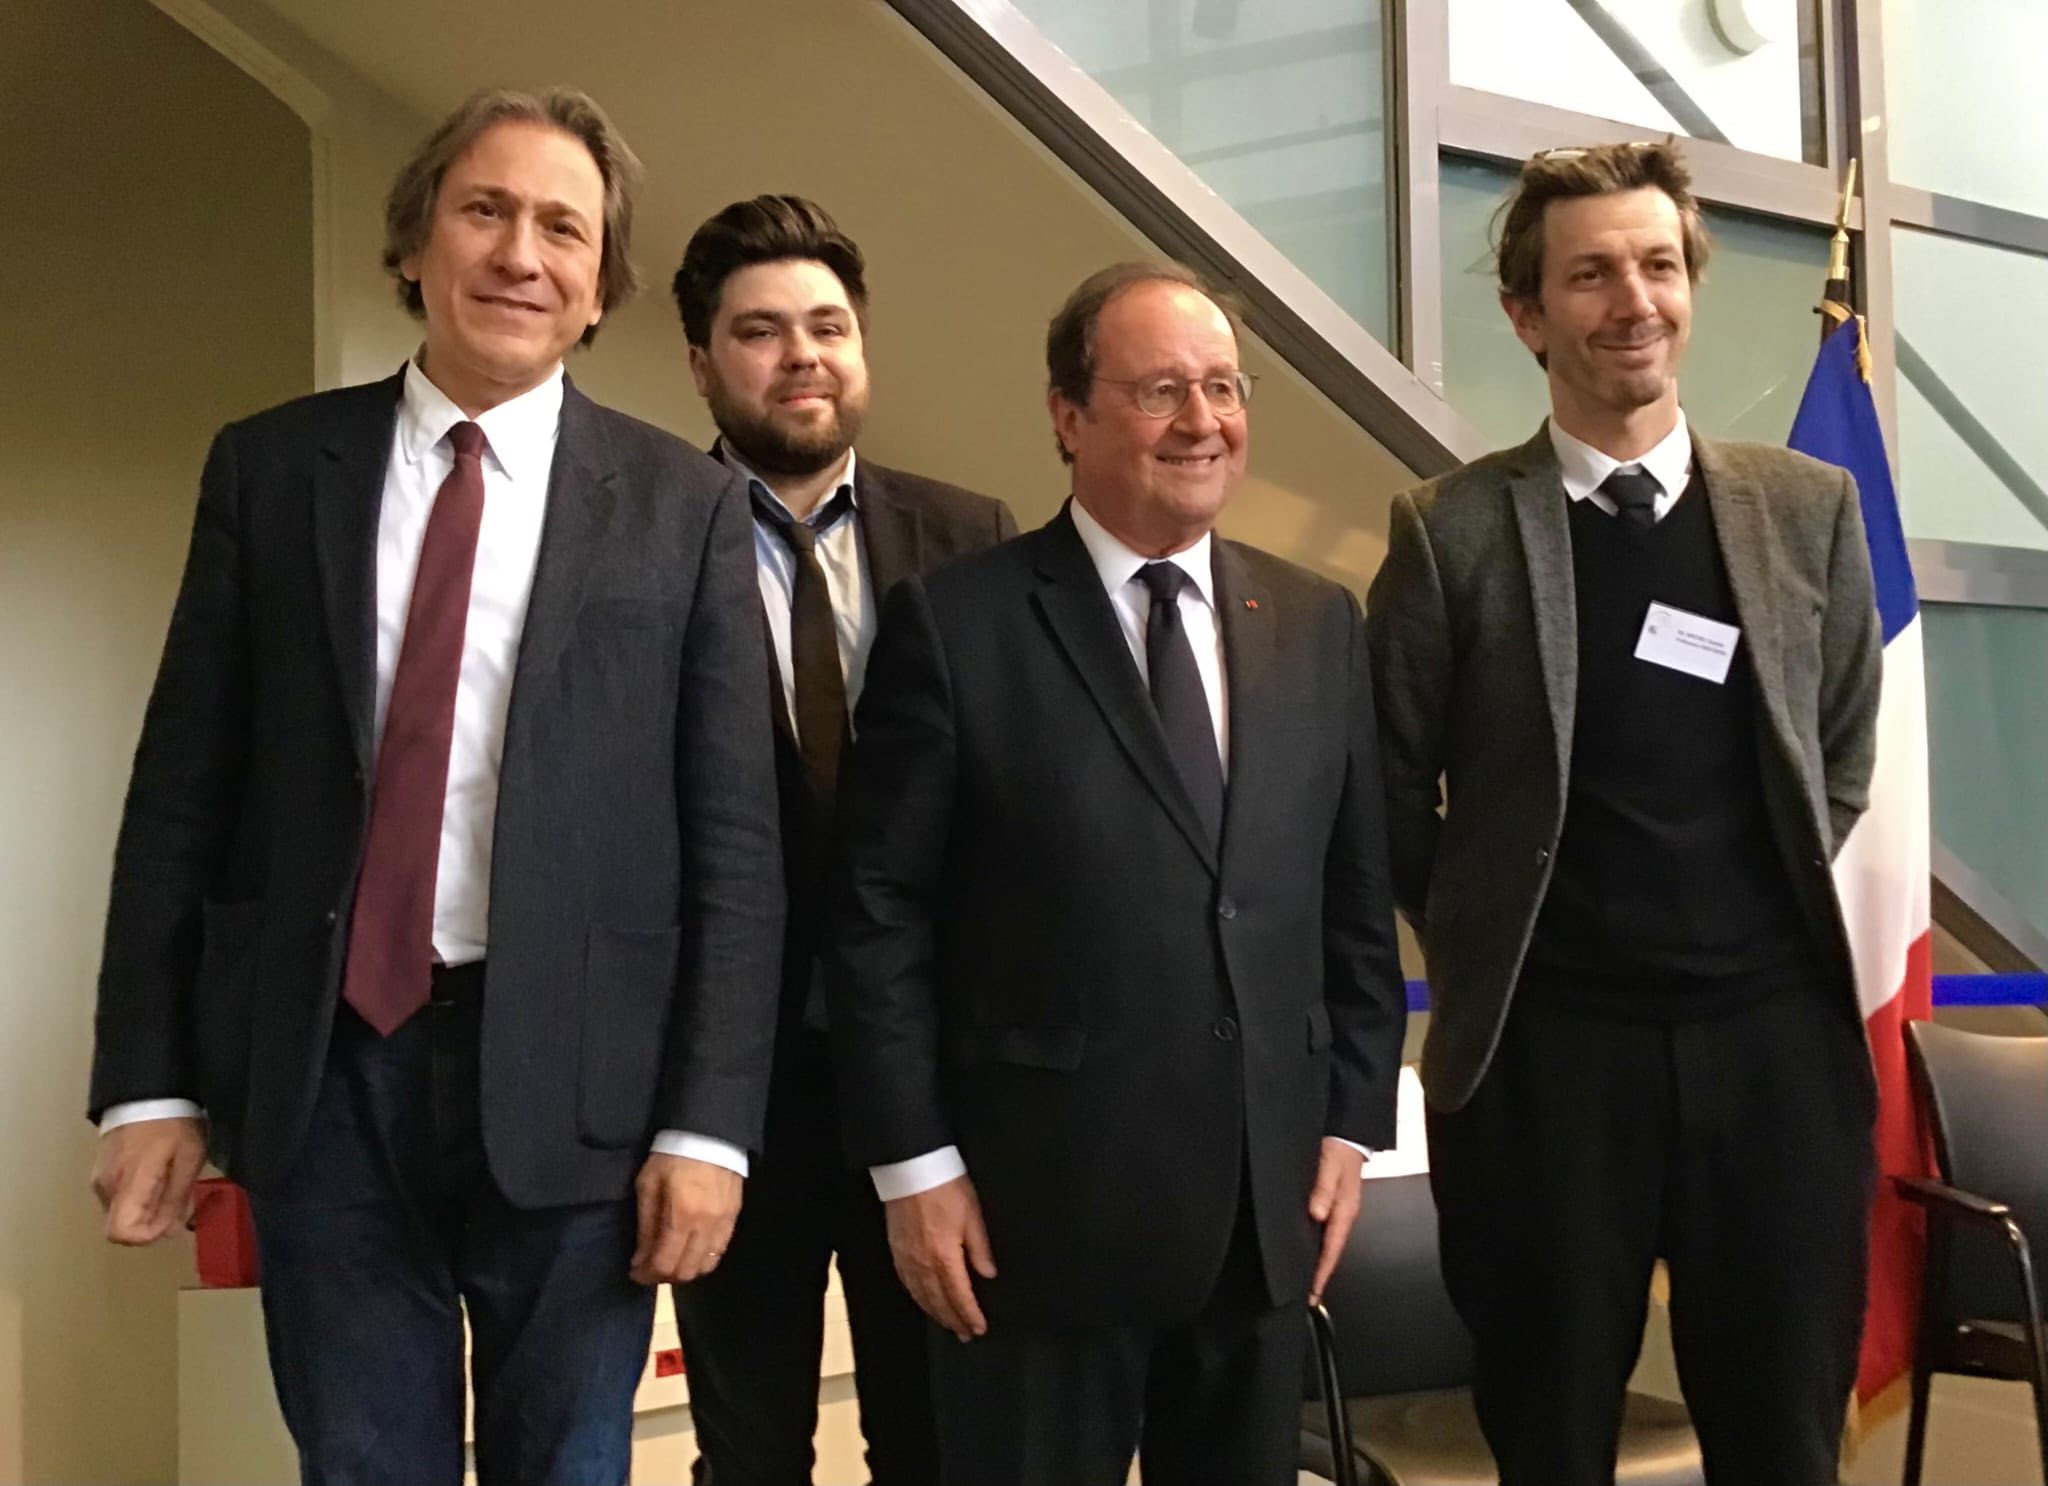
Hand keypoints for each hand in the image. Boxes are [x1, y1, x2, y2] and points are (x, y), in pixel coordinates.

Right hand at [92, 1117, 207, 1245]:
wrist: (149, 1088)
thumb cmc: (172, 1121)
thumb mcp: (187, 1160)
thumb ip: (176, 1198)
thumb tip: (168, 1230)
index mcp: (126, 1185)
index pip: (119, 1234)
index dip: (147, 1236)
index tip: (170, 1219)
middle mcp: (106, 1186)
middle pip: (122, 1223)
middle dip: (152, 1220)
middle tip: (179, 1197)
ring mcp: (101, 1175)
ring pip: (121, 1209)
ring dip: (147, 1206)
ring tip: (171, 1178)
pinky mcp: (103, 1166)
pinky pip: (119, 1192)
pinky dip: (138, 1193)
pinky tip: (159, 1171)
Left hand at [630, 1154, 741, 1285]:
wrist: (710, 1133)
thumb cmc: (671, 1156)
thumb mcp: (647, 1185)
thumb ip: (645, 1225)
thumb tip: (640, 1259)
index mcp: (680, 1217)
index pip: (664, 1264)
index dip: (646, 1275)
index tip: (634, 1272)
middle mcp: (705, 1226)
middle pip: (686, 1272)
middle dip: (664, 1276)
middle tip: (650, 1267)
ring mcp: (724, 1223)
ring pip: (705, 1266)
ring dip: (685, 1270)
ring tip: (671, 1259)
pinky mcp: (735, 1217)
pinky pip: (720, 1252)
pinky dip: (703, 1259)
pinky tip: (691, 1250)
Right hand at [884, 1174, 996, 1340]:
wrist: (910, 1167)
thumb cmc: (944, 1187)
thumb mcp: (972, 1215)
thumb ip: (980, 1248)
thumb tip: (988, 1274)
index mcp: (944, 1257)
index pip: (959, 1296)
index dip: (970, 1314)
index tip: (979, 1328)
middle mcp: (923, 1264)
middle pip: (939, 1301)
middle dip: (954, 1320)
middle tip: (966, 1335)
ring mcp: (906, 1258)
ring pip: (921, 1296)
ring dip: (936, 1314)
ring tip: (948, 1325)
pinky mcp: (896, 1250)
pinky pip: (907, 1283)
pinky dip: (918, 1298)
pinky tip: (924, 1301)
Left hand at [1306, 1137, 1365, 1306]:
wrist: (1350, 1132)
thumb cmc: (1339, 1148)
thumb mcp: (1329, 1166)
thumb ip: (1322, 1189)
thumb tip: (1316, 1214)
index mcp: (1345, 1209)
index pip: (1332, 1249)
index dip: (1321, 1272)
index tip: (1313, 1293)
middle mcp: (1345, 1213)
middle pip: (1332, 1250)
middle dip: (1320, 1272)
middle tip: (1308, 1295)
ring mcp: (1341, 1209)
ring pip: (1330, 1242)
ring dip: (1319, 1259)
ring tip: (1307, 1278)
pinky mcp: (1336, 1202)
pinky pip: (1328, 1230)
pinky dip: (1319, 1243)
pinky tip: (1309, 1248)